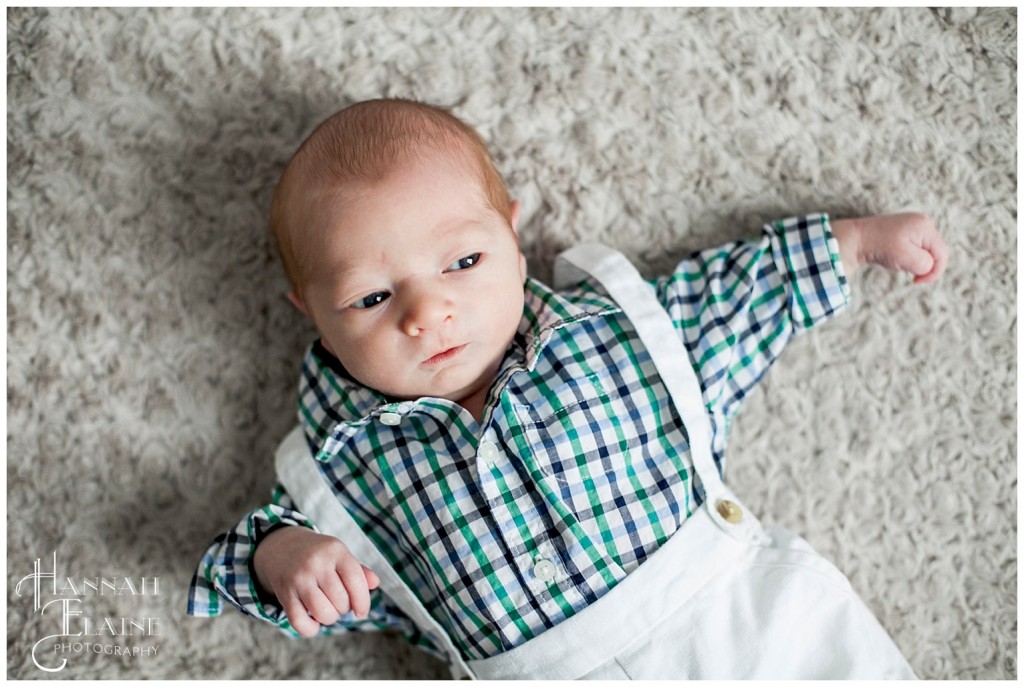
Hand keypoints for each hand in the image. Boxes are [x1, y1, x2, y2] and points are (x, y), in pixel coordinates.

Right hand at [253, 526, 380, 636]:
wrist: (282, 546)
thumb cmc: (319, 554)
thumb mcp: (339, 554)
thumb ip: (359, 570)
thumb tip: (375, 583)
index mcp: (335, 550)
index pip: (355, 579)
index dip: (363, 601)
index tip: (362, 612)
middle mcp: (316, 563)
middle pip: (340, 600)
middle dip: (344, 608)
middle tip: (338, 602)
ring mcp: (299, 578)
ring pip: (322, 613)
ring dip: (329, 618)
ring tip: (328, 609)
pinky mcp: (284, 593)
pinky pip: (300, 622)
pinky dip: (310, 629)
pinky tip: (313, 621)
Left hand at [831, 212, 947, 283]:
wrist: (854, 239)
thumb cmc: (878, 246)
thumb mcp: (905, 257)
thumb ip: (924, 264)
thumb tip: (929, 267)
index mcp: (925, 226)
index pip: (942, 254)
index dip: (934, 272)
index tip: (917, 282)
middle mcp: (922, 223)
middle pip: (935, 252)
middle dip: (923, 265)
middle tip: (904, 270)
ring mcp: (914, 226)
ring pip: (925, 252)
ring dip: (914, 262)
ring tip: (895, 260)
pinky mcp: (906, 231)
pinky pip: (916, 249)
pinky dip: (908, 257)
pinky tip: (893, 256)